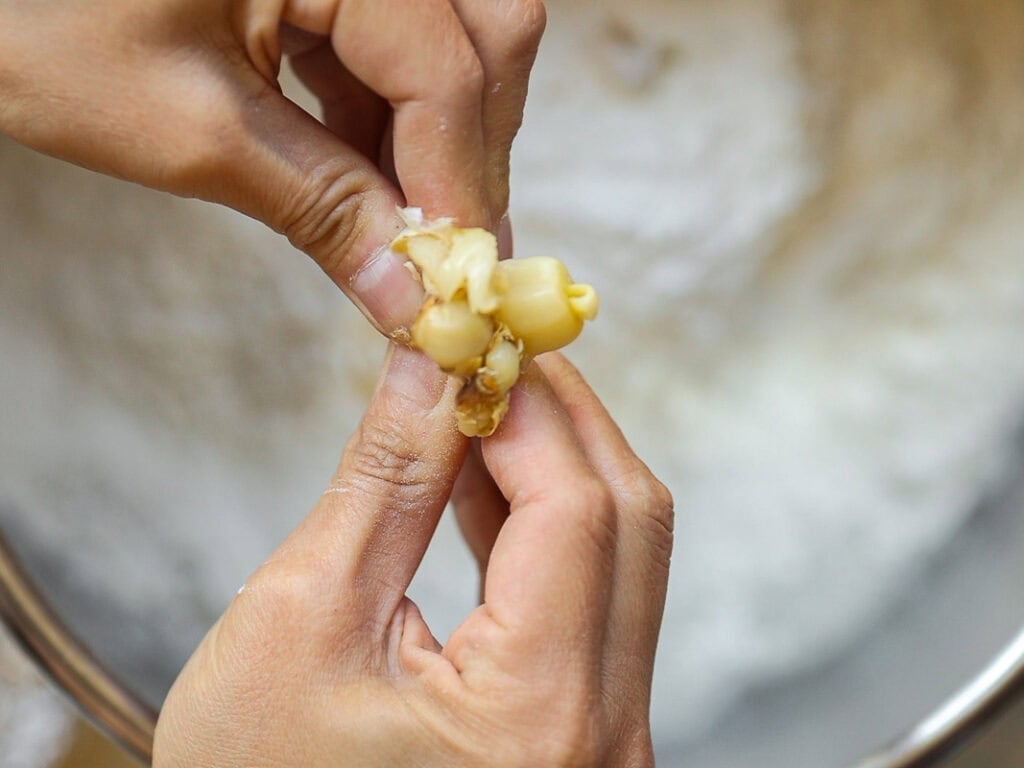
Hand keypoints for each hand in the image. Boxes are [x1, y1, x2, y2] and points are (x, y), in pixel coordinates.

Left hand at [0, 0, 543, 332]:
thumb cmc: (40, 21)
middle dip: (469, 154)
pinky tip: (365, 176)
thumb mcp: (189, 129)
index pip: (441, 68)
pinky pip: (400, 43)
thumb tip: (409, 296)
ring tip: (402, 227)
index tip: (459, 279)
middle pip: (484, 38)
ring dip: (437, 142)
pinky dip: (393, 119)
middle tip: (446, 254)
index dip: (459, 184)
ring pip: (456, 43)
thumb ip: (320, 209)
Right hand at [153, 346, 673, 766]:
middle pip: (627, 521)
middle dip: (560, 419)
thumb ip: (384, 478)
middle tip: (491, 354)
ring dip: (558, 464)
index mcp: (538, 718)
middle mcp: (602, 737)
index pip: (576, 507)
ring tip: (481, 403)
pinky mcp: (583, 734)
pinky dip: (549, 527)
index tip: (476, 341)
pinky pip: (593, 599)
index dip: (528, 405)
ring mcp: (604, 741)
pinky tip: (490, 480)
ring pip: (624, 554)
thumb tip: (428, 368)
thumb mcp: (302, 618)